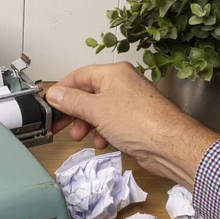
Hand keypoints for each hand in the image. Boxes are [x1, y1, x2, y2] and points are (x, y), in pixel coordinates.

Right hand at [46, 62, 219, 187]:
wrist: (170, 145)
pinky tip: (101, 143)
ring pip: (97, 111)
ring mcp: (128, 103)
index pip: (79, 76)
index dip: (62, 90)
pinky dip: (101, 132)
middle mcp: (122, 85)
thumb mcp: (96, 109)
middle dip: (73, 112)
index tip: (49, 103)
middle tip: (58, 124)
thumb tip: (54, 94)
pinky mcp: (133, 121)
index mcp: (113, 73)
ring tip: (80, 136)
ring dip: (86, 125)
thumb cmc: (138, 121)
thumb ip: (72, 101)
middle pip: (87, 95)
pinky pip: (109, 123)